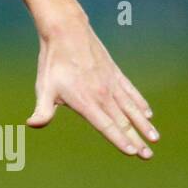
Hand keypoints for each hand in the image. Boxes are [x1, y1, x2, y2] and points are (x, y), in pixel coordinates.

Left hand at [26, 12, 158, 157]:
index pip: (106, 126)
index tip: (132, 152)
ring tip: (154, 138)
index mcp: (86, 102)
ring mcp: (111, 83)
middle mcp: (103, 95)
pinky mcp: (115, 73)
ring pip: (131, 108)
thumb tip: (32, 124)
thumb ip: (42, 110)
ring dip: (143, 123)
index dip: (119, 140)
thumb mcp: (44, 88)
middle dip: (136, 139)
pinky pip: (131, 91)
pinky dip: (140, 103)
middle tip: (148, 155)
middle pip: (122, 121)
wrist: (67, 31)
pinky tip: (148, 112)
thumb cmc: (53, 63)